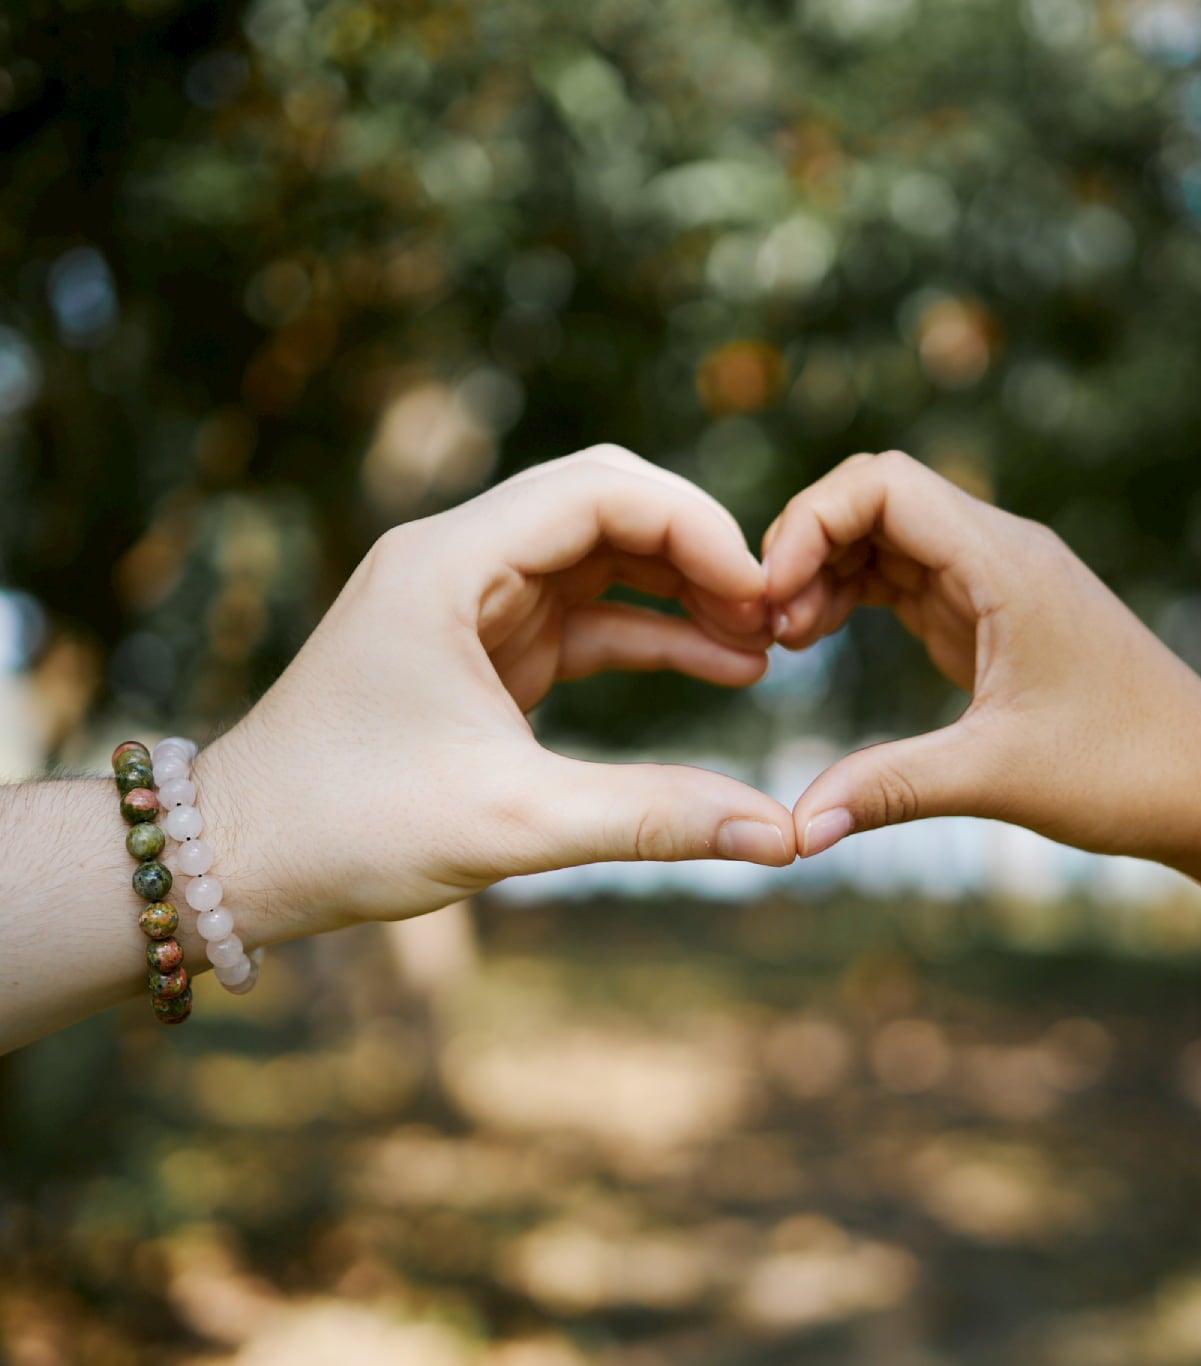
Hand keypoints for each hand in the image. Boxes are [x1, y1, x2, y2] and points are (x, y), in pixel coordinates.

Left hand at [193, 446, 794, 946]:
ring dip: (680, 592)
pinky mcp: (479, 646)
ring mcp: (467, 601)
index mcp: (445, 564)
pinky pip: (583, 617)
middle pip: (604, 506)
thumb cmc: (346, 827)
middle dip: (696, 550)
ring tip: (762, 644)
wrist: (242, 860)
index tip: (760, 591)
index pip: (596, 491)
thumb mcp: (512, 821)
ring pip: (599, 559)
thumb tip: (777, 836)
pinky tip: (718, 664)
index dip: (694, 526)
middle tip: (772, 610)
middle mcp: (455, 560)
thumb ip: (651, 817)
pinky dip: (648, 634)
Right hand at [762, 452, 1200, 866]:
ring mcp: (996, 581)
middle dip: (806, 546)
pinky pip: (904, 579)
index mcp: (1006, 561)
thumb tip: (798, 829)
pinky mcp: (991, 616)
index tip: (772, 597)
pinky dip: (852, 598)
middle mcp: (1000, 552)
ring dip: (825, 574)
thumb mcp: (998, 776)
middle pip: (875, 497)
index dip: (810, 522)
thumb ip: (892, 788)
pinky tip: (818, 642)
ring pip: (885, 537)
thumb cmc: (1129, 770)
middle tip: (764, 626)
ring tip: (783, 643)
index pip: (884, 484)